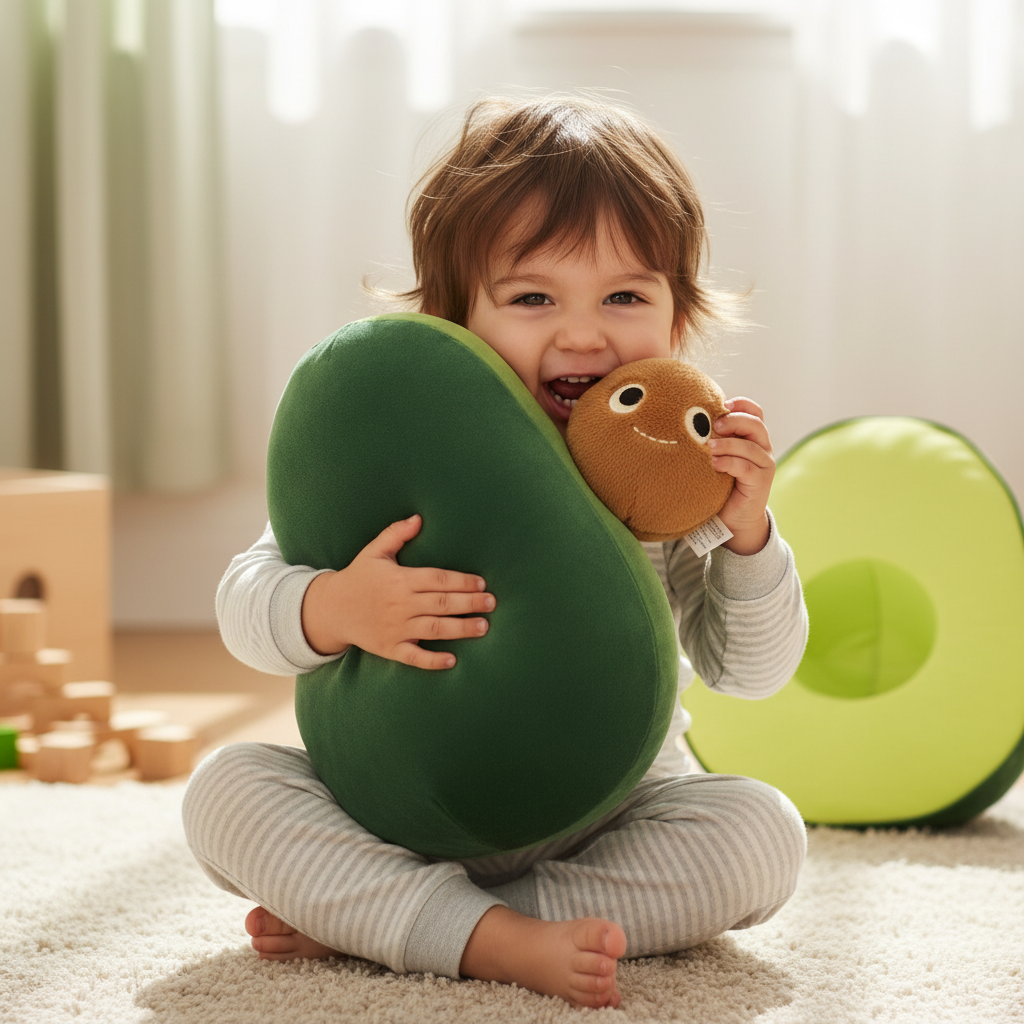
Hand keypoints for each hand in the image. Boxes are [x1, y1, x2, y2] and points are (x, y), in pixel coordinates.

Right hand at [300, 514, 495, 669]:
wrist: (331, 610)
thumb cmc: (358, 577)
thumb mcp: (374, 552)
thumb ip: (396, 534)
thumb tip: (418, 518)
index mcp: (400, 580)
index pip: (437, 579)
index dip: (461, 581)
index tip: (481, 583)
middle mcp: (400, 604)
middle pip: (442, 603)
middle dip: (470, 603)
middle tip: (492, 603)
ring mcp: (396, 628)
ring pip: (435, 629)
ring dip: (461, 629)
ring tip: (483, 626)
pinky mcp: (390, 648)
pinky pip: (415, 657)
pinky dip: (433, 661)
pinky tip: (452, 660)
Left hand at [708, 397, 773, 554]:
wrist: (733, 519)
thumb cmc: (721, 484)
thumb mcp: (717, 456)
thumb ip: (713, 439)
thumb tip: (688, 420)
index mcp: (753, 438)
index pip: (755, 412)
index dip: (741, 404)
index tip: (721, 404)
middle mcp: (763, 448)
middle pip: (756, 424)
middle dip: (734, 420)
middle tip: (714, 424)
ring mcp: (764, 465)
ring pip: (750, 446)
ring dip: (727, 443)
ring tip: (708, 447)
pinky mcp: (760, 482)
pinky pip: (746, 467)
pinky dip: (729, 462)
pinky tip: (714, 464)